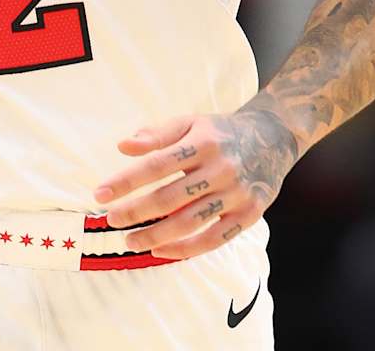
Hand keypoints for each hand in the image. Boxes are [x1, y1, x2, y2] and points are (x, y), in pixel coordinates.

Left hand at [91, 108, 299, 260]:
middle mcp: (221, 168)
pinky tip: (161, 252)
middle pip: (170, 197)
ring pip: (190, 223)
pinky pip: (214, 239)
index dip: (126, 181)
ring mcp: (237, 194)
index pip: (157, 165)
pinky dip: (186, 249)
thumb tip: (122, 146)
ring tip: (130, 241)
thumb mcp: (191, 121)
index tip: (100, 193)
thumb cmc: (221, 132)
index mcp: (203, 142)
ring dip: (156, 236)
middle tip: (110, 220)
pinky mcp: (249, 214)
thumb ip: (157, 133)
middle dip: (136, 211)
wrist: (274, 137)